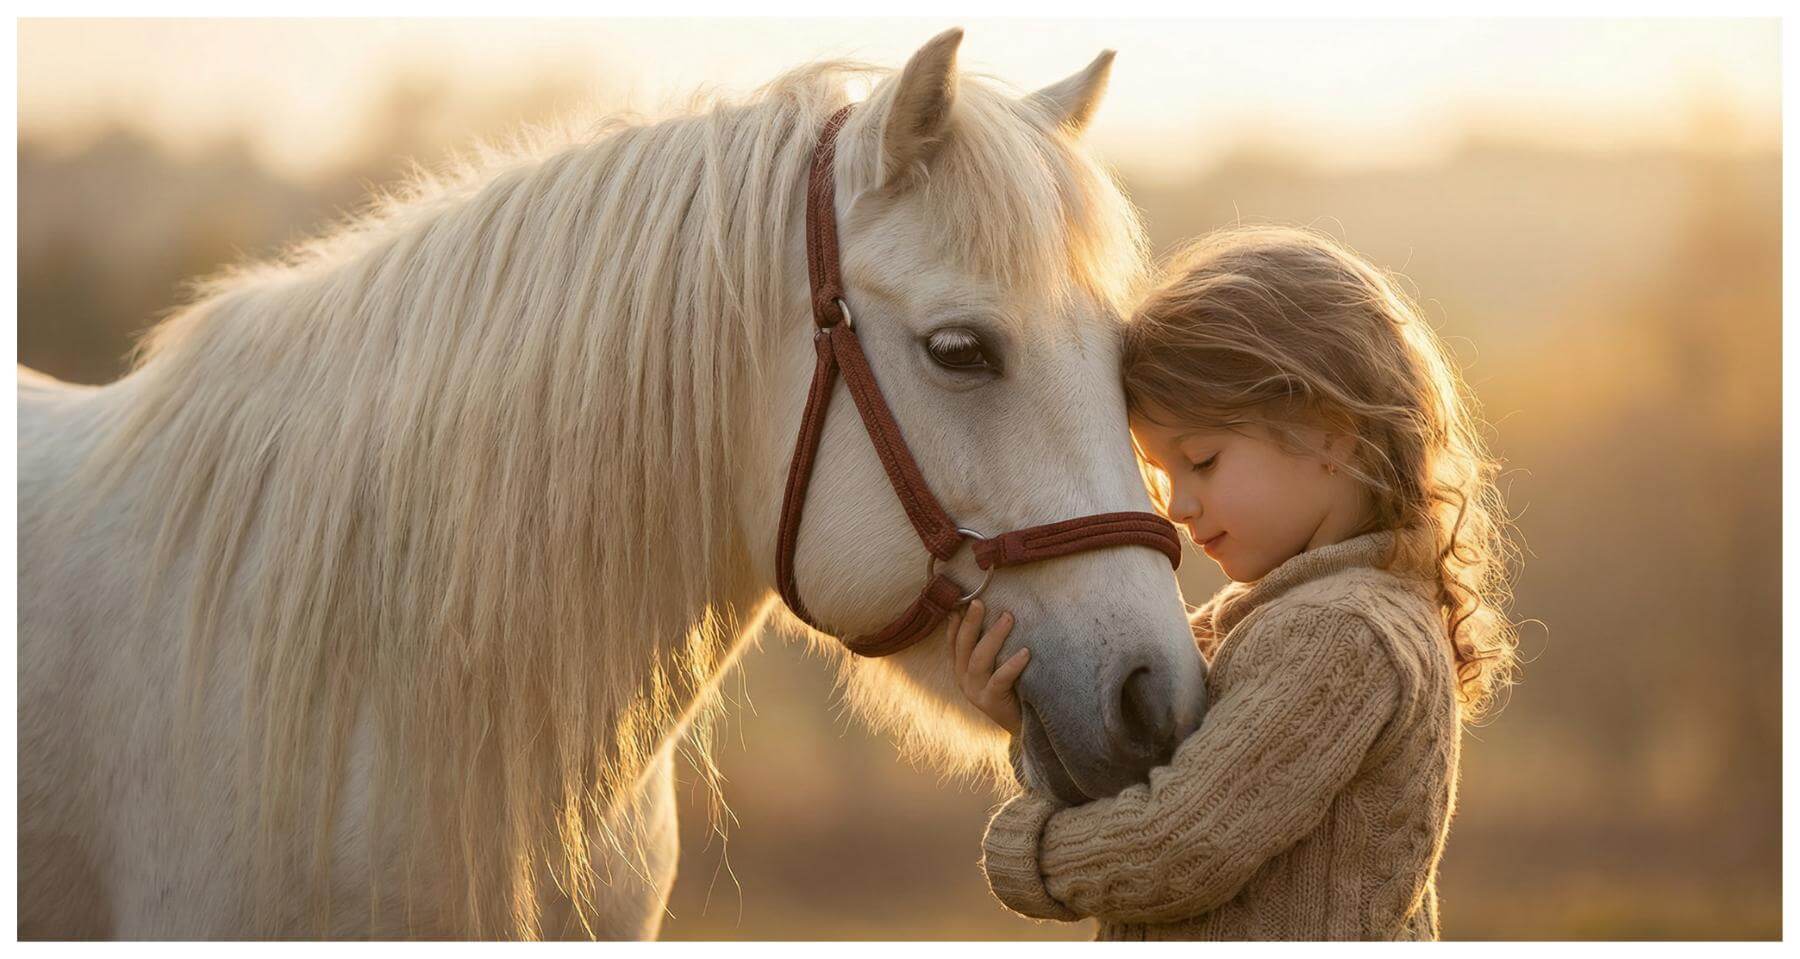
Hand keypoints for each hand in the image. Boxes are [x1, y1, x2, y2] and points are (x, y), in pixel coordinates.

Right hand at [948, 599, 1029, 734]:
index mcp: (961, 669)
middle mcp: (964, 680)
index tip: (963, 601)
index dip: (955, 622)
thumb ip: (991, 645)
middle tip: (980, 602)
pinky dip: (1012, 665)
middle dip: (971, 622)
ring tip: (1008, 617)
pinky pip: (999, 679)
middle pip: (963, 646)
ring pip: (979, 660)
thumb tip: (994, 611)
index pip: (953, 641)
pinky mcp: (991, 702)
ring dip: (993, 636)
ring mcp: (975, 692)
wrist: (1024, 724)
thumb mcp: (997, 664)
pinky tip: (1025, 652)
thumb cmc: (1013, 688)